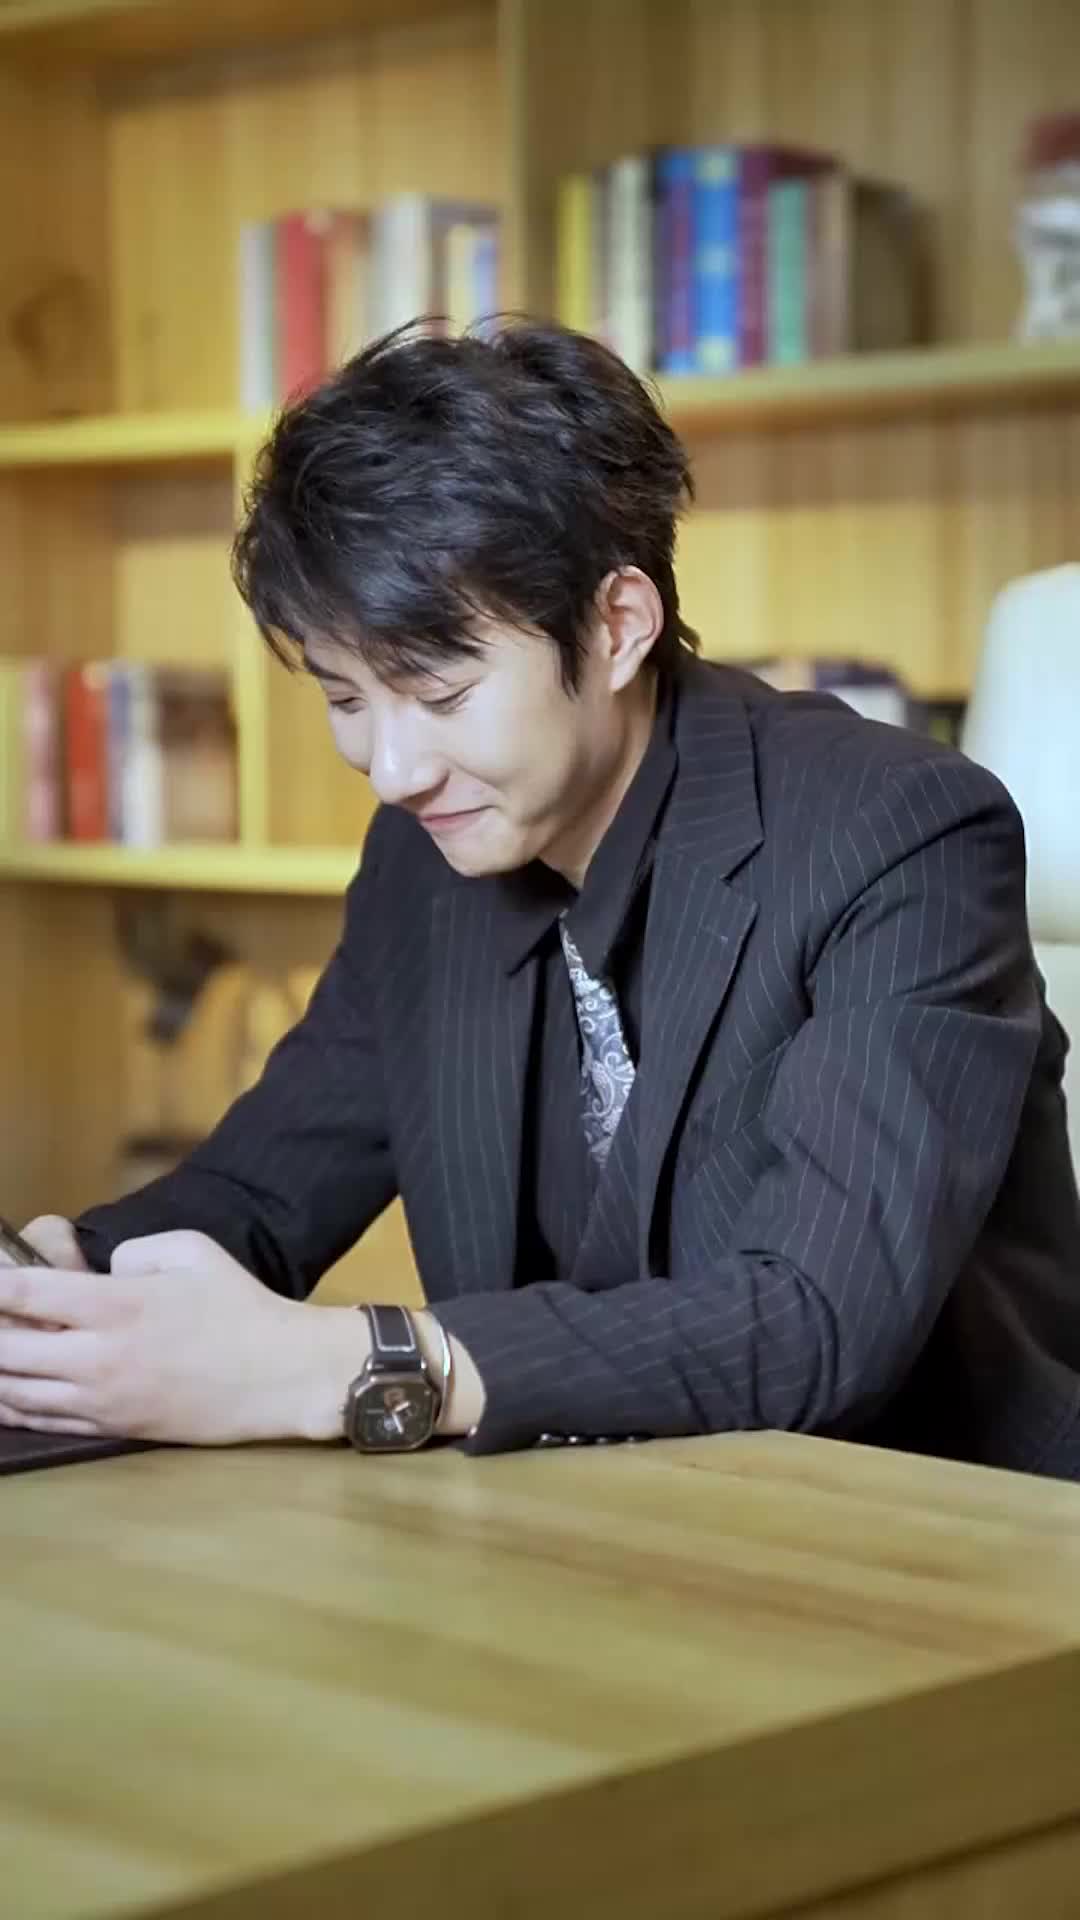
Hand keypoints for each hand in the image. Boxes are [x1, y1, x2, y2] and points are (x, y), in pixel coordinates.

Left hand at [0, 1230, 368, 1446]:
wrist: (280, 1376)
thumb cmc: (241, 1307)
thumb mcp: (193, 1250)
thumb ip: (134, 1252)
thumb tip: (101, 1273)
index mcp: (118, 1306)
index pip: (26, 1294)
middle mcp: (99, 1357)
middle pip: (6, 1350)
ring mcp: (102, 1399)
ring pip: (14, 1392)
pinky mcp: (112, 1428)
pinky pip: (41, 1420)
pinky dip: (10, 1405)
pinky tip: (3, 1392)